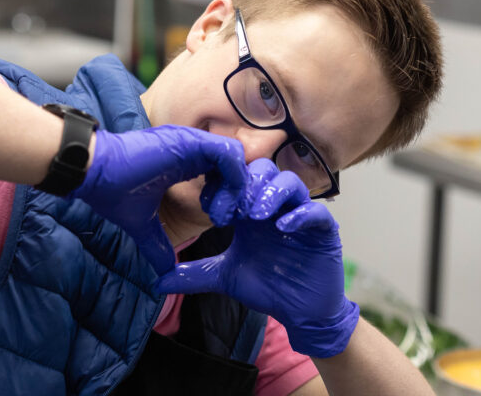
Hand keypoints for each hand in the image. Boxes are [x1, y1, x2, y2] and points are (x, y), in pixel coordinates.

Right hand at [72, 125, 246, 274]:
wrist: (91, 173)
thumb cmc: (112, 191)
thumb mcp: (141, 223)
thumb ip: (155, 243)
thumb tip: (163, 272)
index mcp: (184, 162)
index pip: (223, 172)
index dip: (227, 195)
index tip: (217, 219)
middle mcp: (192, 149)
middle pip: (236, 165)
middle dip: (237, 194)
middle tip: (223, 219)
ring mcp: (193, 143)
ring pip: (238, 158)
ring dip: (236, 189)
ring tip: (220, 215)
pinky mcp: (191, 142)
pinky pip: (229, 154)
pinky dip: (233, 179)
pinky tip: (216, 204)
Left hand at [155, 159, 358, 357]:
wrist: (301, 311)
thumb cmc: (267, 287)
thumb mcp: (224, 278)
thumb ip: (193, 275)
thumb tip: (157, 282)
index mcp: (252, 210)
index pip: (238, 178)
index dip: (225, 186)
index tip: (212, 210)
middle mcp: (276, 206)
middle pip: (263, 170)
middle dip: (246, 184)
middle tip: (235, 210)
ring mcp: (300, 215)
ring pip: (290, 183)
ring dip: (271, 193)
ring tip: (257, 215)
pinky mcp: (324, 231)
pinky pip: (316, 211)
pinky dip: (299, 214)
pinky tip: (282, 228)